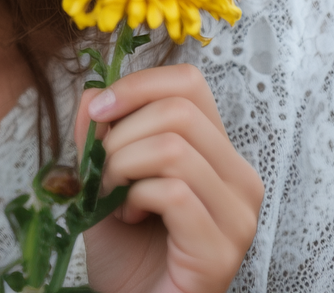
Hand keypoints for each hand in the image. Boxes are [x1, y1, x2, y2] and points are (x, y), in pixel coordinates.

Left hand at [74, 63, 262, 292]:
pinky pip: (174, 194)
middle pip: (179, 110)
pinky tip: (129, 218)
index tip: (98, 111)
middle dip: (122, 133)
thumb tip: (93, 93)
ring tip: (114, 196)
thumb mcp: (103, 174)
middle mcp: (240, 178)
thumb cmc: (124, 246)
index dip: (137, 85)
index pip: (189, 83)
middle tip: (104, 171)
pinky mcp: (222, 250)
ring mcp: (238, 216)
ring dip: (123, 166)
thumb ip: (100, 131)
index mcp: (216, 150)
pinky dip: (136, 198)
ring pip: (175, 148)